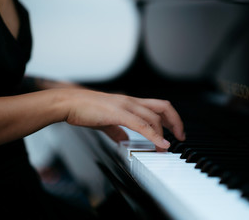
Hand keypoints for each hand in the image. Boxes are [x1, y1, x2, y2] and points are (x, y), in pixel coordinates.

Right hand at [63, 89, 184, 149]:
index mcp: (130, 102)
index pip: (158, 106)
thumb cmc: (84, 109)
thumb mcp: (106, 121)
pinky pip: (142, 125)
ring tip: (167, 147)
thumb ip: (117, 130)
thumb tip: (124, 140)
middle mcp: (131, 101)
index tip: (175, 131)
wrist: (68, 103)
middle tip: (181, 137)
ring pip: (154, 117)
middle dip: (176, 122)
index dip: (170, 118)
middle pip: (163, 107)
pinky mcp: (118, 114)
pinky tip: (160, 145)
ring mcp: (126, 106)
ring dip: (164, 133)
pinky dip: (154, 136)